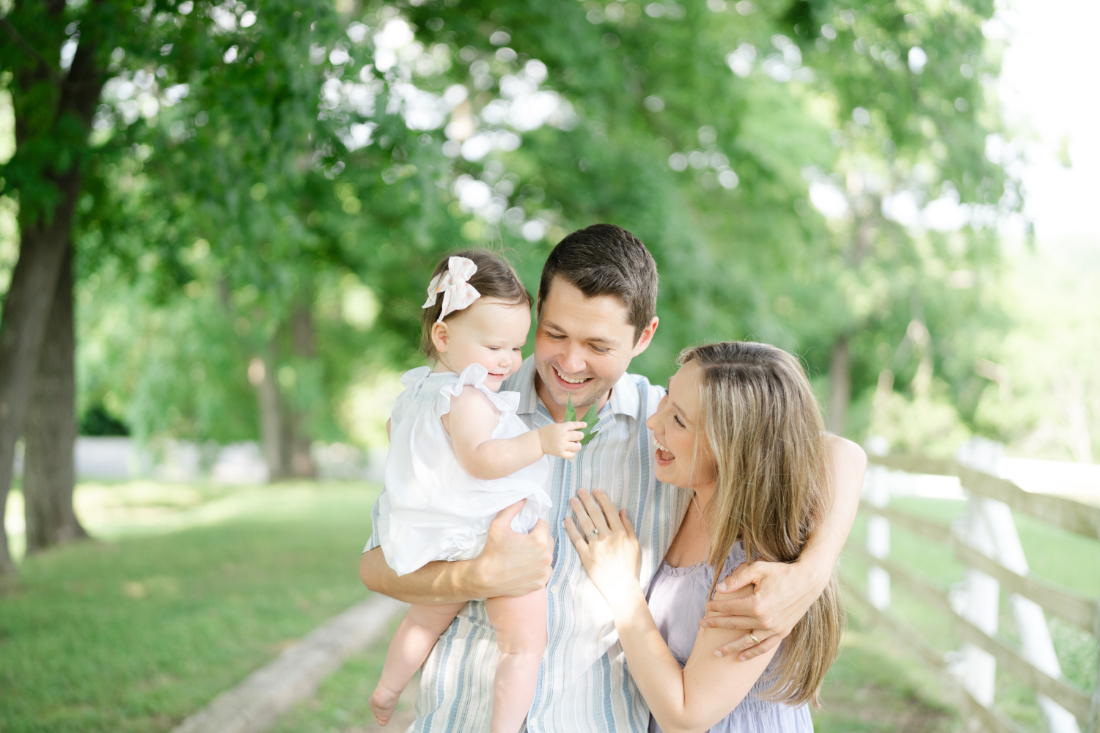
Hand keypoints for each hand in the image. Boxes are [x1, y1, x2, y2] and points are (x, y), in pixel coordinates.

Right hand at [470, 500, 553, 597]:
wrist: (485, 579)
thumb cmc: (491, 551)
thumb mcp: (498, 525)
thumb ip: (512, 509)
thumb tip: (523, 499)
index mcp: (540, 541)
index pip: (544, 525)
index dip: (534, 524)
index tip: (524, 529)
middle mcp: (546, 557)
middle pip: (548, 540)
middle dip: (538, 538)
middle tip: (523, 541)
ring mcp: (544, 572)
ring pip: (547, 556)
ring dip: (539, 553)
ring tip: (524, 554)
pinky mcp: (540, 583)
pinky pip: (544, 571)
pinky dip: (537, 568)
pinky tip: (525, 567)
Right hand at [538, 421, 586, 458]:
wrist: (538, 442)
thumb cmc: (547, 432)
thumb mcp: (556, 426)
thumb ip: (566, 427)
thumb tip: (577, 430)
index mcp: (562, 427)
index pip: (575, 425)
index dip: (581, 424)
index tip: (585, 425)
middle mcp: (563, 436)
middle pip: (579, 435)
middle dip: (580, 435)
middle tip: (577, 437)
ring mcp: (562, 445)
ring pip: (578, 446)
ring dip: (578, 445)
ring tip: (574, 444)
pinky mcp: (561, 453)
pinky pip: (572, 455)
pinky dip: (572, 453)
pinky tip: (570, 450)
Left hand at [563, 488, 640, 602]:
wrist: (621, 587)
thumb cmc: (629, 566)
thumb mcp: (634, 544)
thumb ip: (629, 526)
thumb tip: (622, 510)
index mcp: (620, 533)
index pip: (610, 511)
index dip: (602, 499)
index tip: (596, 490)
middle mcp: (608, 538)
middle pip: (595, 514)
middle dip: (587, 500)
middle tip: (580, 490)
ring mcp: (596, 547)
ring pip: (585, 524)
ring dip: (578, 510)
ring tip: (572, 500)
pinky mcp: (586, 556)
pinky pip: (577, 540)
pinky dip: (571, 529)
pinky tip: (566, 520)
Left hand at [701, 559, 825, 659]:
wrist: (808, 581)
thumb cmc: (782, 572)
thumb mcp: (758, 569)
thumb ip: (737, 579)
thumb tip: (719, 587)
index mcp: (756, 604)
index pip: (729, 608)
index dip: (716, 607)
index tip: (706, 607)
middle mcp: (764, 620)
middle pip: (733, 624)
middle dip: (716, 624)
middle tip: (702, 625)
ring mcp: (774, 629)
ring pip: (746, 642)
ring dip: (730, 648)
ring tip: (716, 653)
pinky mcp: (782, 632)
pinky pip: (764, 648)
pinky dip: (752, 654)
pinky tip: (741, 657)